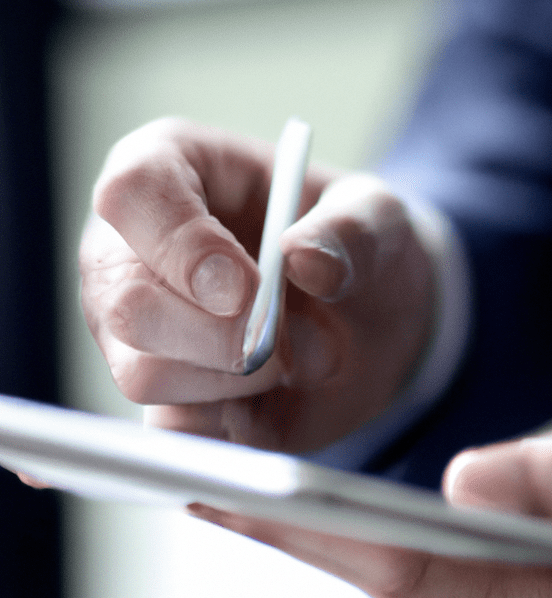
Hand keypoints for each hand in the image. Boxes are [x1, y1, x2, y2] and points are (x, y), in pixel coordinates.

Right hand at [80, 118, 434, 450]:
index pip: (132, 194)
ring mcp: (134, 332)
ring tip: (310, 358)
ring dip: (245, 380)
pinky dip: (240, 422)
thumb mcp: (379, 216)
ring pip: (145, 374)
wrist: (373, 319)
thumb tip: (305, 261)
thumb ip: (351, 230)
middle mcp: (130, 250)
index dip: (182, 246)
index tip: (245, 290)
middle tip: (306, 339)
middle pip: (127, 302)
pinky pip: (175, 428)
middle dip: (224, 335)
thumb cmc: (357, 245)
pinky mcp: (160, 397)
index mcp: (171, 169)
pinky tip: (280, 395)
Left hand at [188, 413, 551, 597]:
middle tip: (234, 479)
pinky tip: (430, 536)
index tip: (221, 494)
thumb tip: (461, 481)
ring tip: (317, 497)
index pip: (416, 573)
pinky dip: (446, 578)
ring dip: (396, 552)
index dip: (308, 529)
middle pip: (417, 595)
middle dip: (329, 534)